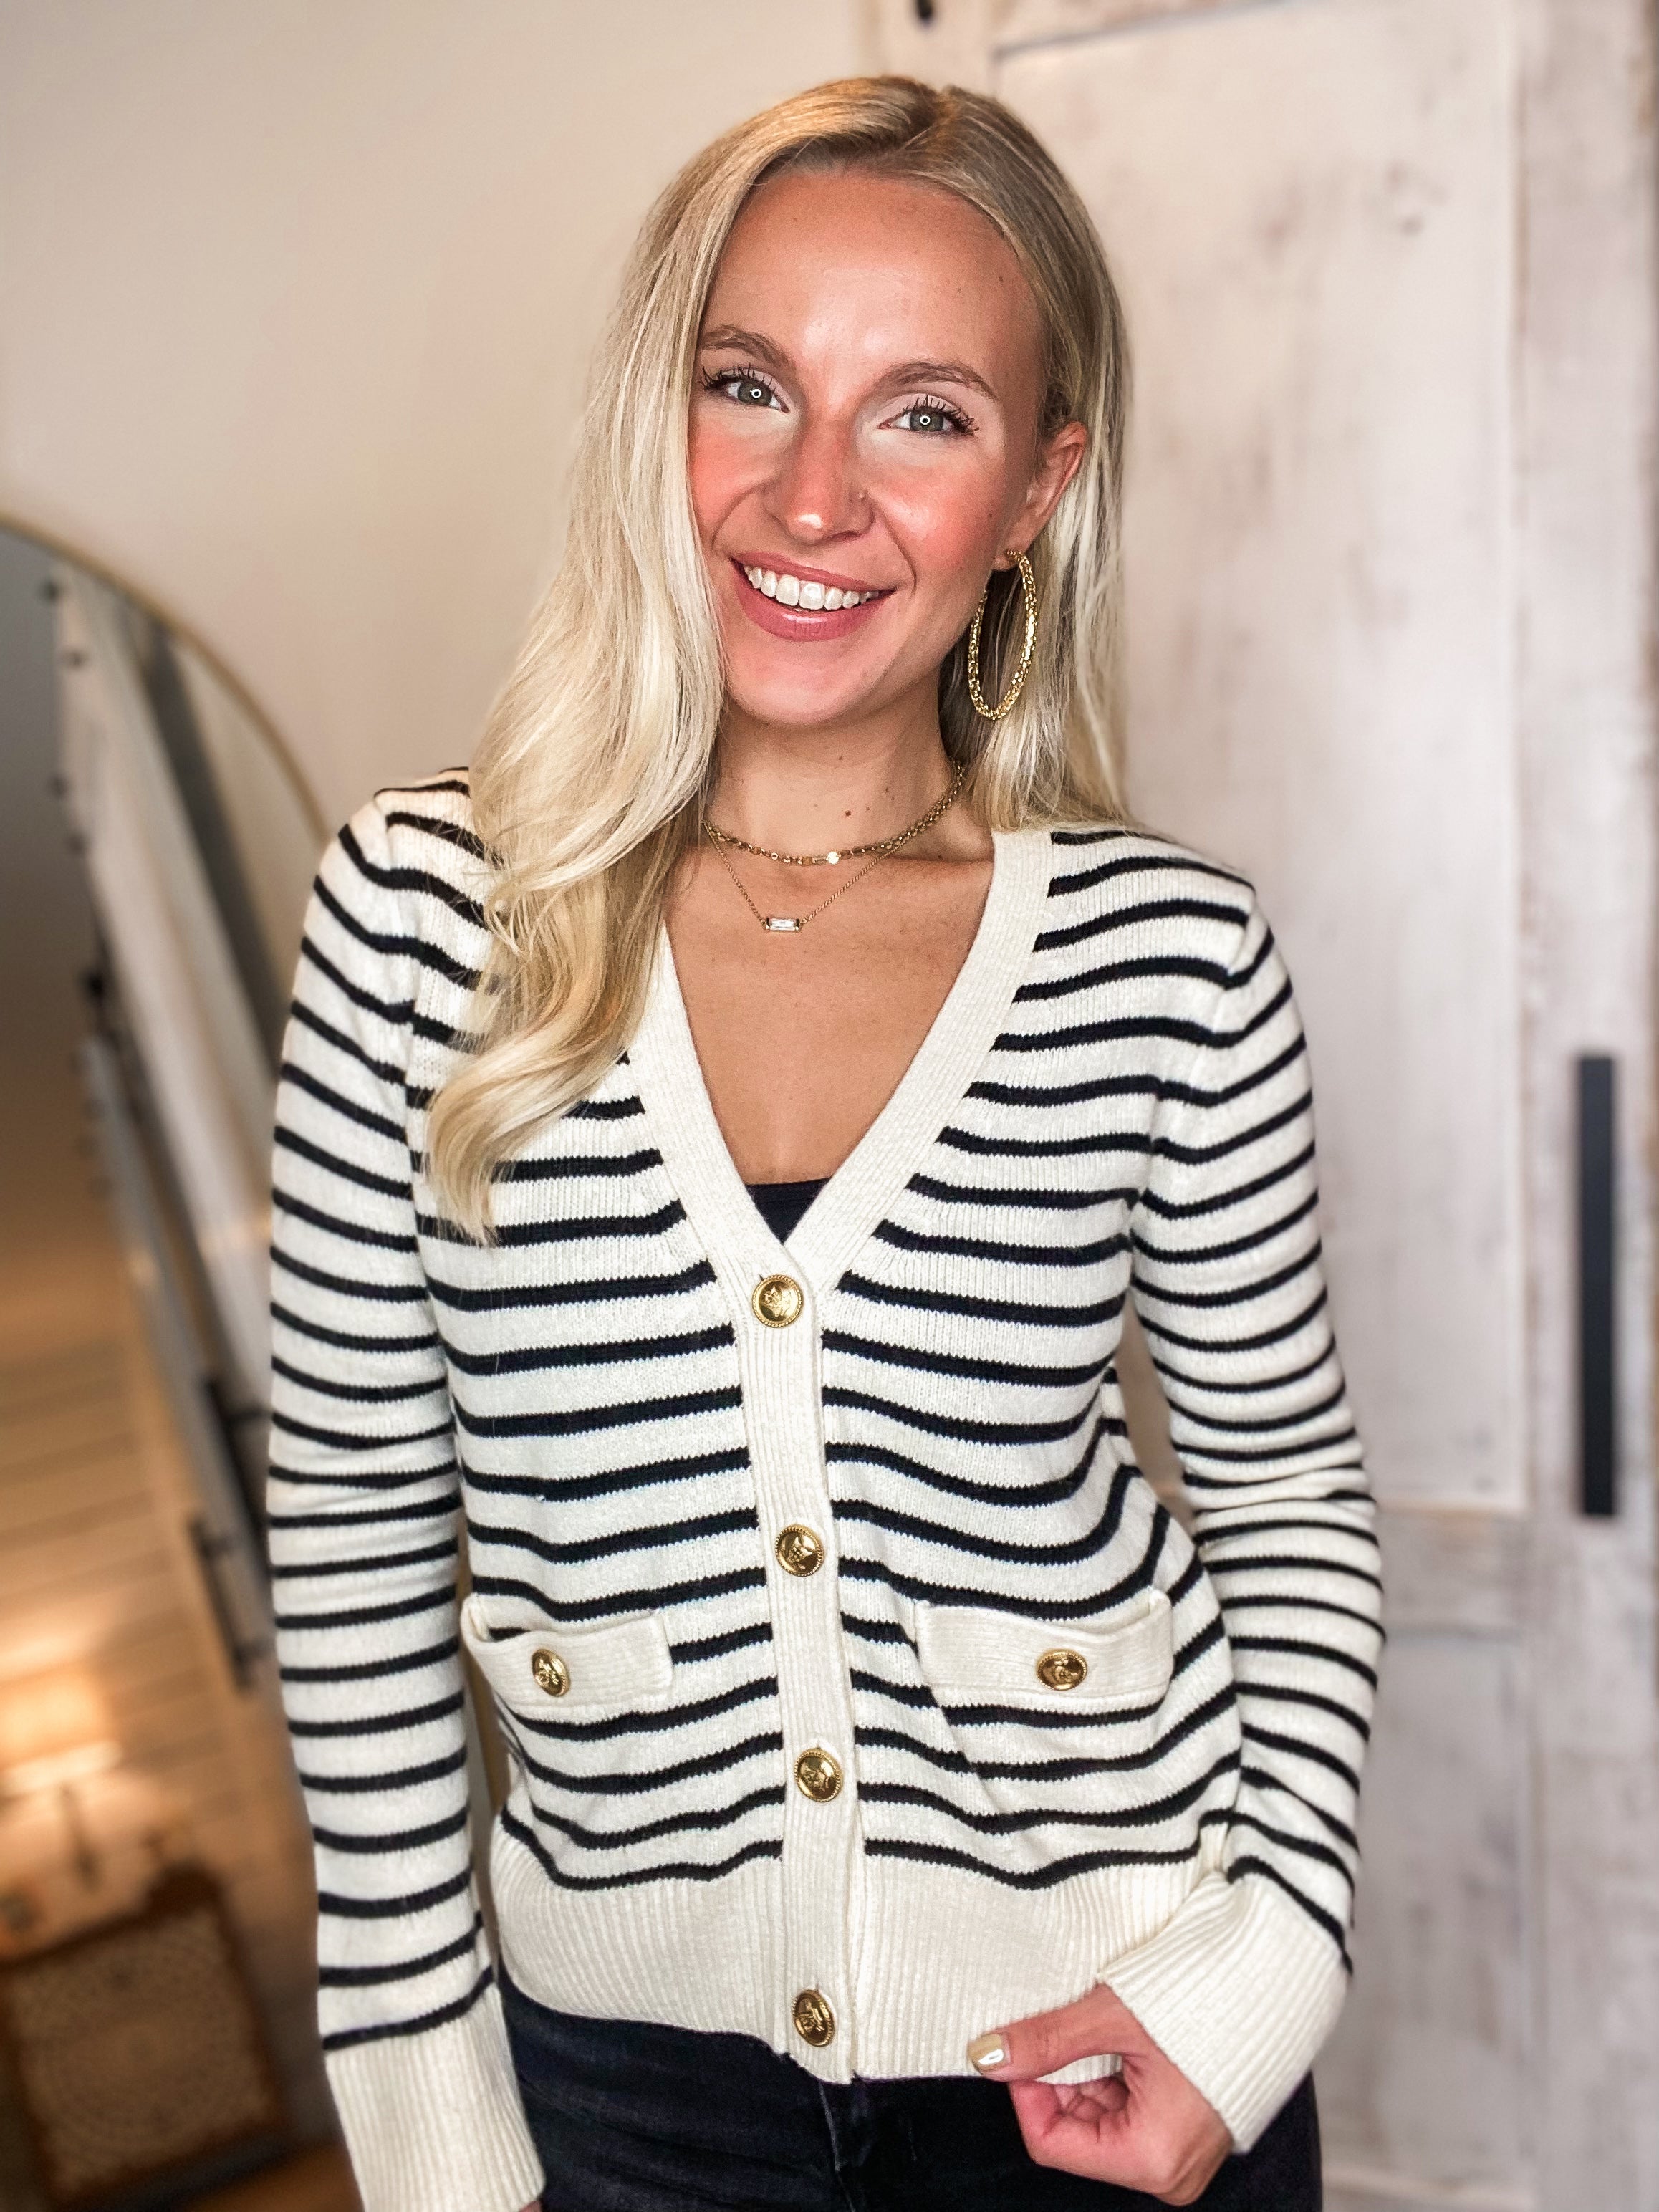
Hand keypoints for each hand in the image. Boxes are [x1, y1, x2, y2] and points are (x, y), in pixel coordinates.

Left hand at [967, 1982, 1230, 2204]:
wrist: (1273, 1975)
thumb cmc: (1205, 1998)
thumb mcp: (1112, 2018)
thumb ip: (1046, 2042)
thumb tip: (988, 2056)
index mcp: (1153, 2159)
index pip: (1052, 2144)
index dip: (1027, 2092)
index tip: (1022, 2044)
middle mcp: (1169, 2170)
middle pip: (1076, 2132)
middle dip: (1060, 2078)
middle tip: (1066, 2024)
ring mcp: (1181, 2151)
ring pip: (1099, 2116)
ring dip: (1087, 2069)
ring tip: (1106, 2025)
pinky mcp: (1188, 2128)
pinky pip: (1128, 2108)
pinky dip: (1113, 2070)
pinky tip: (1125, 2035)